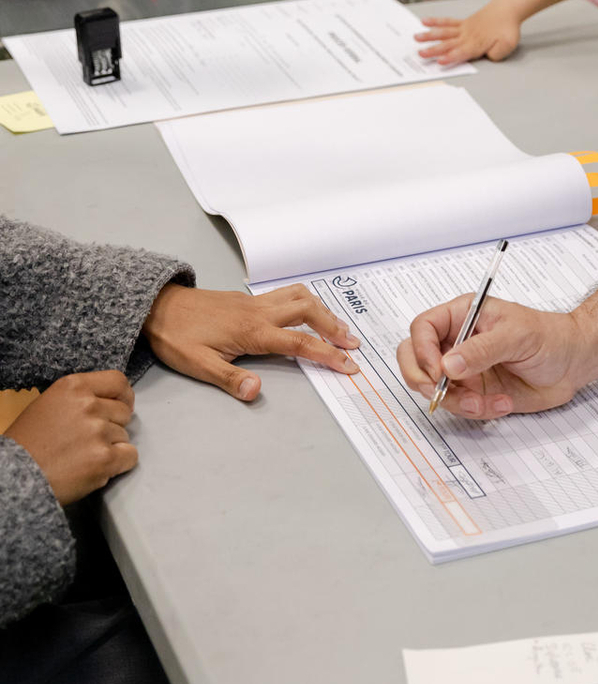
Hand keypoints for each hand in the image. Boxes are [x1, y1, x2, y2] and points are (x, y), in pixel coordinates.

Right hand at [5, 371, 136, 504]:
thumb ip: (80, 399)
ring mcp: (98, 431)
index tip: (122, 407)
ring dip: (111, 447)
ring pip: (125, 436)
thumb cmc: (28, 443)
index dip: (124, 397)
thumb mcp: (49, 404)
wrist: (15, 474)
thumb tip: (110, 403)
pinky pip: (130, 456)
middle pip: (124, 413)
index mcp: (73, 387)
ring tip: (82, 456)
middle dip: (112, 426)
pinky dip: (119, 464)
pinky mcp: (105, 458)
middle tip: (88, 440)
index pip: (118, 381)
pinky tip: (96, 467)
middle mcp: (88, 405)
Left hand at [143, 284, 360, 400]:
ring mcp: (254, 302)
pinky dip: (307, 302)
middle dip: (335, 328)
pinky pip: (287, 294)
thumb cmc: (175, 337)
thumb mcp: (198, 365)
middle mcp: (259, 312)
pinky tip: (308, 311)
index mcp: (252, 332)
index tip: (348, 365)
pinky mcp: (247, 299)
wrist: (155, 306)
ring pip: (300, 296)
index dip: (328, 354)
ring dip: (323, 310)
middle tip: (353, 345)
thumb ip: (231, 379)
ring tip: (338, 327)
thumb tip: (257, 392)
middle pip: (309, 312)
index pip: (300, 343)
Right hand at [397, 296, 590, 418]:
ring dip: (456, 402)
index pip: (422, 328)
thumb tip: (449, 364)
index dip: (422, 350)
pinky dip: (477, 410)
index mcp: (462, 316)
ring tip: (484, 402)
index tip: (437, 369)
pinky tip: (502, 403)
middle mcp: (457, 342)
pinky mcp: (475, 392)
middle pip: (414, 359)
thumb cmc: (550, 337)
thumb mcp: (517, 336)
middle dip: (422, 380)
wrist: (573, 363)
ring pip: (435, 389)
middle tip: (439, 392)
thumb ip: (482, 349)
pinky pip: (459, 407)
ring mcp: (464, 369)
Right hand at [414, 1, 521, 65]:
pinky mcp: (463, 22)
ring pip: (444, 32)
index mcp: (477, 44)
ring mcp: (464, 28)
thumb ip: (496, 54)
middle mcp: (467, 36)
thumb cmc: (508, 29)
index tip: (439, 61)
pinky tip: (424, 22)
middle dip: (434, 50)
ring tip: (416, 38)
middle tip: (421, 54)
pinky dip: (436, 21)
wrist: (508, 9)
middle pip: (448, 44)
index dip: (450, 58)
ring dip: (429, 36)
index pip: (461, 53)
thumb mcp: (507, 46)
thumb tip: (487, 56)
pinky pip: (447, 21)